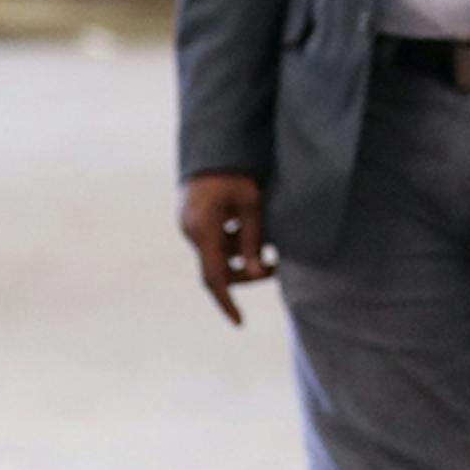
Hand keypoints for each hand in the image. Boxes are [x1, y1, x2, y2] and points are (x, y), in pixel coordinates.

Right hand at [178, 171, 273, 324]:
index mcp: (203, 230)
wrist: (213, 146)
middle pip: (218, 270)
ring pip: (219, 256)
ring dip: (243, 258)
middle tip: (277, 267)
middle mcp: (193, 233)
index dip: (227, 301)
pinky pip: (217, 242)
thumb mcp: (251, 204)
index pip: (213, 276)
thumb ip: (253, 238)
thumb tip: (258, 273)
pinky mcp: (197, 222)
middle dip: (246, 274)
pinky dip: (237, 244)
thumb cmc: (235, 172)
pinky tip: (258, 234)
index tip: (240, 322)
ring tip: (273, 250)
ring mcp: (192, 228)